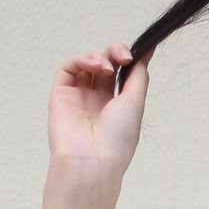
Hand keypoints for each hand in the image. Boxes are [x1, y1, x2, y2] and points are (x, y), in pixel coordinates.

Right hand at [47, 39, 149, 179]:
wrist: (92, 160)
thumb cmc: (117, 139)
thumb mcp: (135, 103)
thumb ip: (139, 75)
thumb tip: (147, 52)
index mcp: (117, 106)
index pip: (122, 74)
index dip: (130, 58)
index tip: (143, 47)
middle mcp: (97, 100)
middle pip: (106, 64)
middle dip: (115, 53)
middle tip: (124, 55)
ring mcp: (78, 97)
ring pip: (87, 64)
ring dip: (99, 57)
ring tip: (107, 66)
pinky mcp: (61, 94)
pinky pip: (69, 68)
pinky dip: (82, 60)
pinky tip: (95, 65)